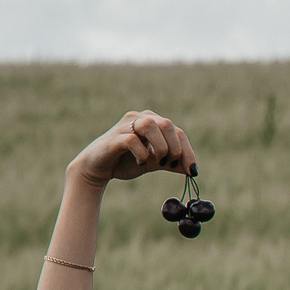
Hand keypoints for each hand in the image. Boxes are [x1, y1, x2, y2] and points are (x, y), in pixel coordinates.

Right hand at [72, 111, 197, 184]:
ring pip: (150, 125)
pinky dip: (141, 153)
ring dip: (161, 146)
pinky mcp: (114, 137)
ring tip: (158, 161)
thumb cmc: (127, 162)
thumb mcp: (154, 162)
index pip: (177, 131)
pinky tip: (141, 163)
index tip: (192, 171)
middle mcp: (140, 118)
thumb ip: (172, 163)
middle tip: (172, 164)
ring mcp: (126, 125)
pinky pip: (132, 140)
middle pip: (167, 124)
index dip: (188, 151)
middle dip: (175, 147)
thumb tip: (193, 171)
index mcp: (153, 121)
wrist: (97, 168)